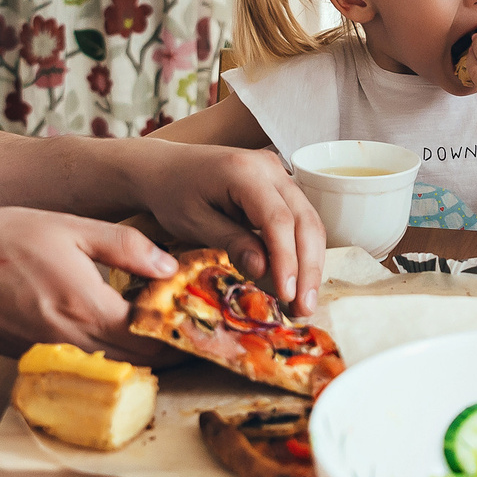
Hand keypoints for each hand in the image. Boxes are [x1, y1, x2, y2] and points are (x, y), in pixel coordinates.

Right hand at [0, 208, 177, 362]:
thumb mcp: (69, 227)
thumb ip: (125, 246)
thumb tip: (169, 266)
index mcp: (89, 310)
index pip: (154, 341)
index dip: (183, 335)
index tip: (201, 321)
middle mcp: (74, 343)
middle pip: (139, 362)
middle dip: (167, 347)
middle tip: (187, 323)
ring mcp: (52, 355)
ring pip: (112, 365)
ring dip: (137, 350)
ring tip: (155, 321)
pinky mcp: (33, 357)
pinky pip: (83, 361)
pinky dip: (104, 349)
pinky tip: (109, 320)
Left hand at [122, 140, 325, 312]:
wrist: (165, 168)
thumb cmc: (173, 194)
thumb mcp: (194, 222)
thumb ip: (230, 242)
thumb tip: (263, 269)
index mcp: (244, 171)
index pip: (278, 219)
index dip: (287, 259)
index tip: (287, 295)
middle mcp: (269, 168)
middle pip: (305, 220)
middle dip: (308, 268)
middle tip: (304, 308)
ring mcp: (279, 174)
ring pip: (310, 221)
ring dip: (311, 263)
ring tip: (304, 302)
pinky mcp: (280, 187)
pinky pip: (301, 219)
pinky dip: (302, 251)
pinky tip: (298, 280)